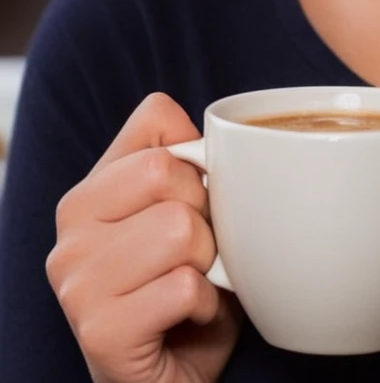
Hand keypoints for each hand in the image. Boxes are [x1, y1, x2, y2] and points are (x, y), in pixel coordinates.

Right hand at [46, 92, 241, 382]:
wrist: (172, 377)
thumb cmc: (185, 288)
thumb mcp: (185, 212)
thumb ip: (187, 162)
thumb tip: (216, 131)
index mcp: (89, 191)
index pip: (156, 117)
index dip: (199, 156)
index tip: (195, 199)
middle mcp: (70, 232)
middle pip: (170, 172)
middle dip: (208, 213)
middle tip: (199, 253)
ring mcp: (77, 282)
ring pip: (180, 229)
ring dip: (209, 263)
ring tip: (194, 284)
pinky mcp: (99, 330)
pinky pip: (184, 286)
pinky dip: (206, 303)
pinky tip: (189, 316)